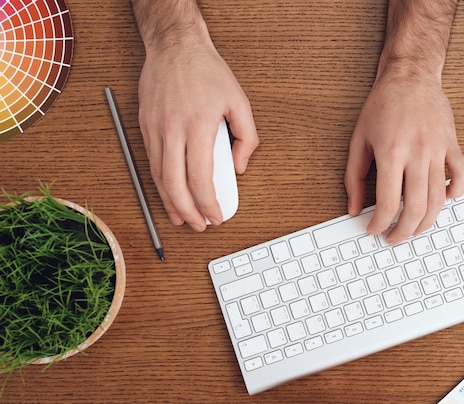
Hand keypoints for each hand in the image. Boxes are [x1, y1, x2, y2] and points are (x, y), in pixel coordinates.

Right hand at [137, 38, 258, 231]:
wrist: (175, 45)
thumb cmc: (207, 71)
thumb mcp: (239, 101)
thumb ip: (246, 138)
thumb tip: (239, 168)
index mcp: (198, 125)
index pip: (200, 178)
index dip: (208, 203)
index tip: (216, 216)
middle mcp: (172, 129)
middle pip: (174, 184)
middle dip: (187, 211)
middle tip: (199, 225)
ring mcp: (154, 128)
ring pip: (158, 176)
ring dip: (169, 202)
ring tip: (182, 218)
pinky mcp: (144, 124)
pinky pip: (151, 161)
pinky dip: (159, 183)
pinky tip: (168, 194)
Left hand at [344, 73, 463, 245]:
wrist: (410, 76)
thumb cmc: (382, 105)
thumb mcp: (359, 140)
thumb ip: (353, 177)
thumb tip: (353, 208)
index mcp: (391, 154)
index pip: (387, 204)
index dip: (379, 224)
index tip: (373, 230)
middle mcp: (417, 154)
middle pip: (415, 208)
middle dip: (404, 232)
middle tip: (395, 238)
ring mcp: (438, 150)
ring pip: (439, 199)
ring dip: (427, 221)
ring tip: (414, 229)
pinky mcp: (453, 145)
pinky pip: (461, 176)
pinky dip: (455, 193)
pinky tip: (443, 200)